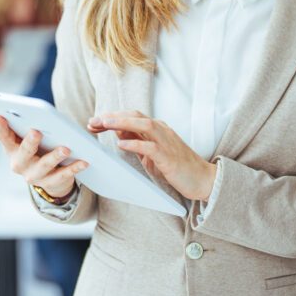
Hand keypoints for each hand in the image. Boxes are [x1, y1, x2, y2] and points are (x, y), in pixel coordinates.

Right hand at [0, 115, 88, 202]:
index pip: (3, 137)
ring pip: (45, 166)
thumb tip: (37, 112)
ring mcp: (34, 176)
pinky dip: (74, 168)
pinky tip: (84, 161)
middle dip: (30, 142)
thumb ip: (28, 126)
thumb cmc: (37, 148)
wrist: (47, 176)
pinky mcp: (50, 183)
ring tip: (66, 148)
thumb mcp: (28, 138)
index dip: (0, 127)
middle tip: (36, 131)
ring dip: (55, 156)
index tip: (0, 115)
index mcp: (11, 149)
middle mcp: (19, 164)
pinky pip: (63, 176)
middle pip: (24, 153)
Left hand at [88, 110, 216, 201]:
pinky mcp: (169, 157)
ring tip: (104, 124)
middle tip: (92, 121)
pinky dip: (135, 143)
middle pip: (135, 115)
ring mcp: (167, 142)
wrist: (203, 180)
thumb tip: (118, 132)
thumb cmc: (177, 167)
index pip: (131, 116)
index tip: (93, 122)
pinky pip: (150, 146)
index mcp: (157, 129)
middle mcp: (162, 130)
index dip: (112, 117)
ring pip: (143, 124)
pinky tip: (121, 143)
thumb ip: (138, 140)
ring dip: (122, 122)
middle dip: (112, 117)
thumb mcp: (153, 153)